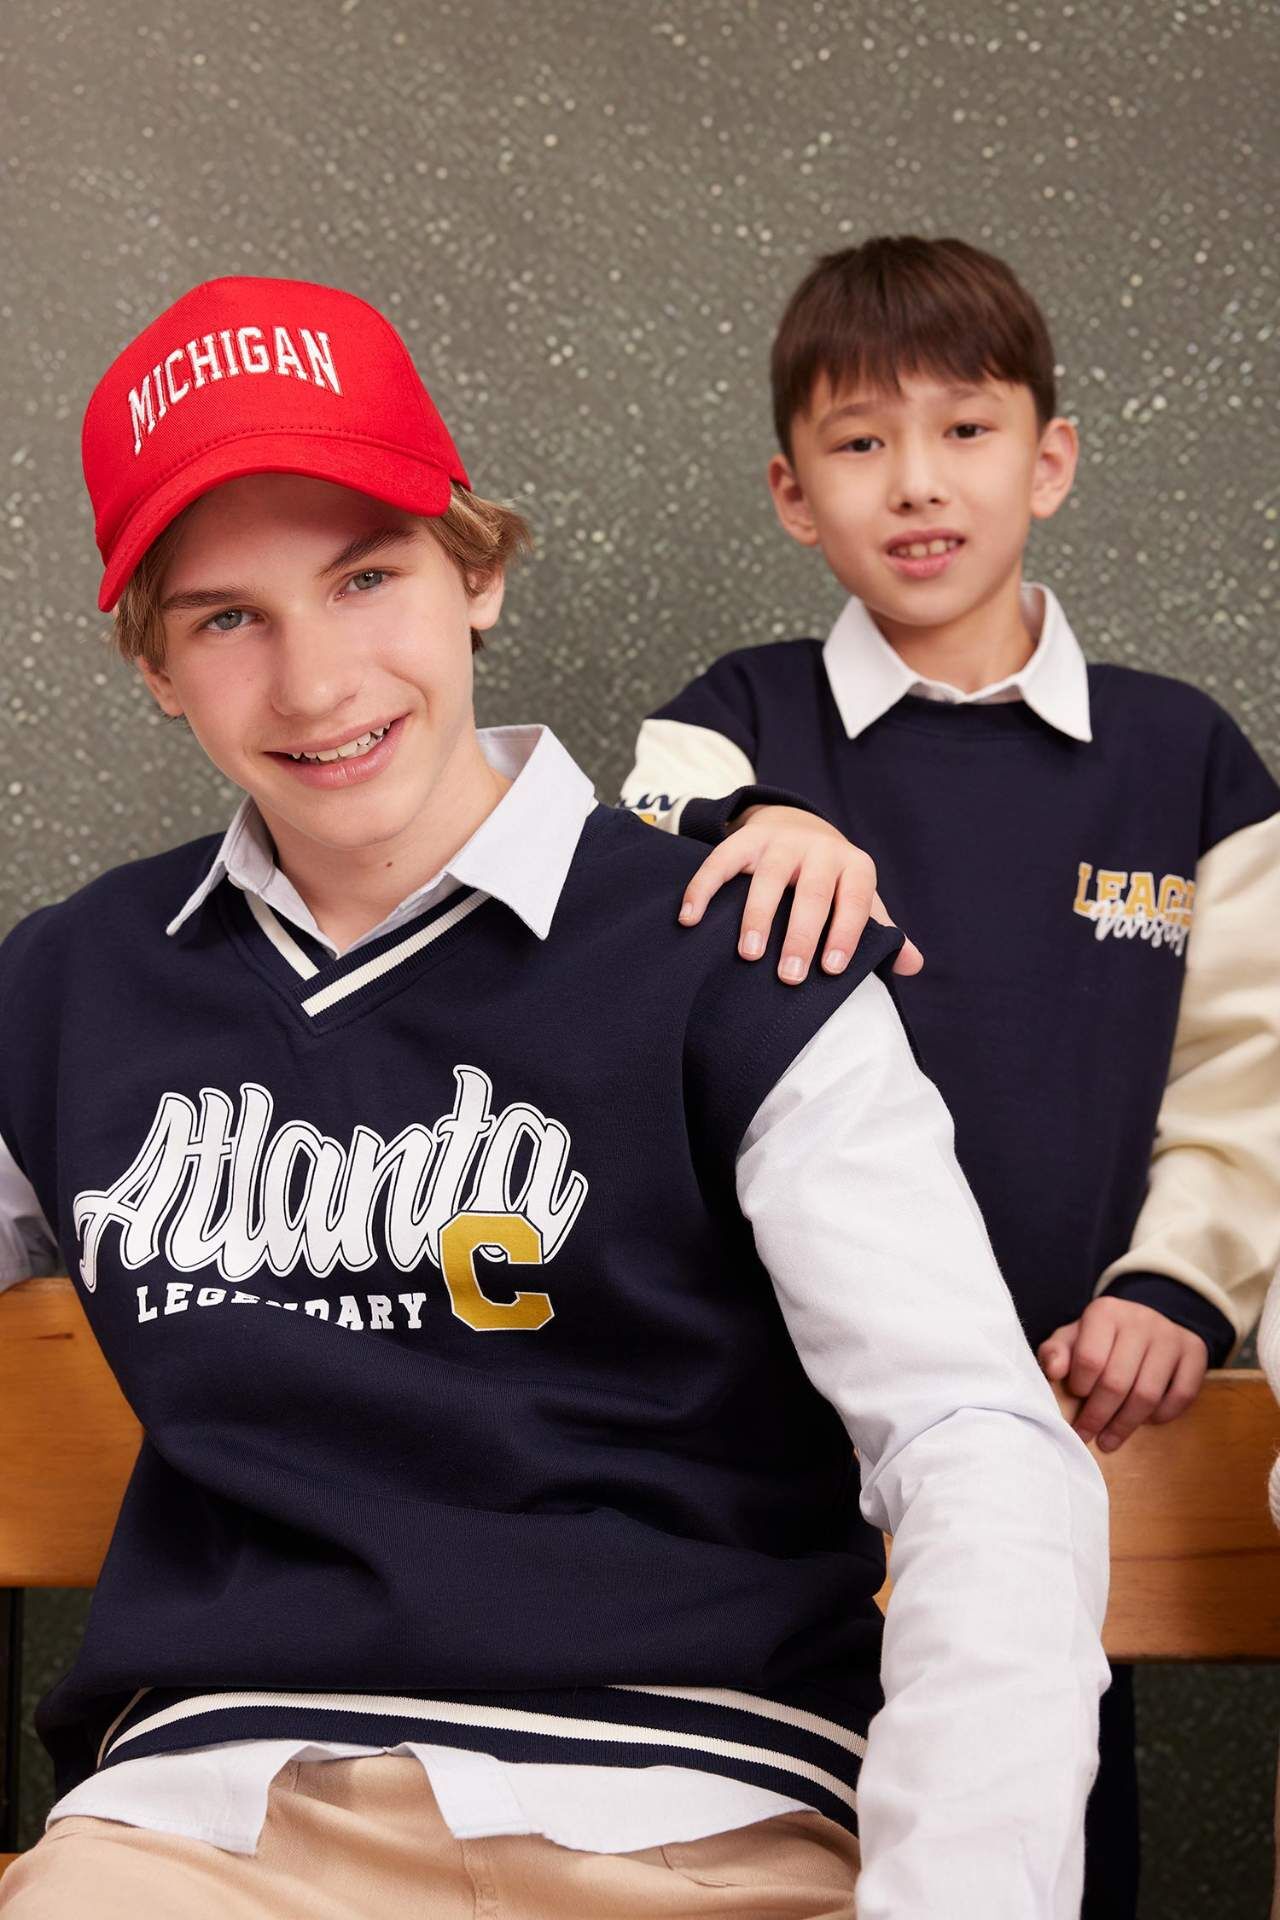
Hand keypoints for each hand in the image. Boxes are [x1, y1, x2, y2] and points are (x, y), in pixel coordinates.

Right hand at [677, 805, 923, 983]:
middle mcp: (819, 850)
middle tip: (789, 977)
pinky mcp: (745, 840)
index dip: (846, 934)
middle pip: (810, 893)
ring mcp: (779, 843)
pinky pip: (720, 861)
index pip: (854, 902)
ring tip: (748, 955)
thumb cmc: (832, 880)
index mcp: (854, 866)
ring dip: (756, 917)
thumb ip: (881, 931)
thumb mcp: (859, 898)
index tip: (832, 970)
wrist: (798, 825)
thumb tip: (912, 965)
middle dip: (800, 935)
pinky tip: (690, 919)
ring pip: (767, 878)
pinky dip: (703, 889)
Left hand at [1038, 1297, 1208, 1451]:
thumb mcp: (1070, 1339)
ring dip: (1125, 1425)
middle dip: (1098, 1417)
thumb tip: (1054, 1371)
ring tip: (1108, 1441)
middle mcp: (1141, 1319)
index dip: (1079, 1388)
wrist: (1142, 1324)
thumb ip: (1054, 1353)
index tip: (1073, 1399)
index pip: (1090, 1359)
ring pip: (1147, 1394)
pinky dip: (1161, 1416)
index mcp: (1105, 1311)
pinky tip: (1144, 1421)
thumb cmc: (1098, 1339)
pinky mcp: (1195, 1351)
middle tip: (1085, 1436)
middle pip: (1117, 1382)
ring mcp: (1171, 1335)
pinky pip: (1181, 1396)